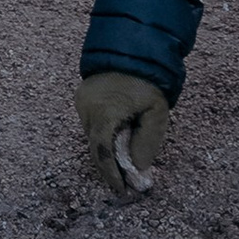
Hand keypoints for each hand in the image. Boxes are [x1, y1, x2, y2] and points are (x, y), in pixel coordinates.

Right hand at [75, 69, 173, 195]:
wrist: (133, 47)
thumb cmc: (148, 81)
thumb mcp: (157, 114)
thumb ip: (147, 144)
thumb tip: (136, 170)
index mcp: (105, 113)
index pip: (102, 153)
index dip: (110, 175)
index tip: (121, 191)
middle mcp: (87, 108)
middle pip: (95, 147)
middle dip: (109, 166)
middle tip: (126, 182)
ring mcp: (82, 101)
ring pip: (92, 136)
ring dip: (106, 150)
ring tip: (123, 161)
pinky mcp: (81, 96)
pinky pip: (91, 123)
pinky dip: (102, 134)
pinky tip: (116, 138)